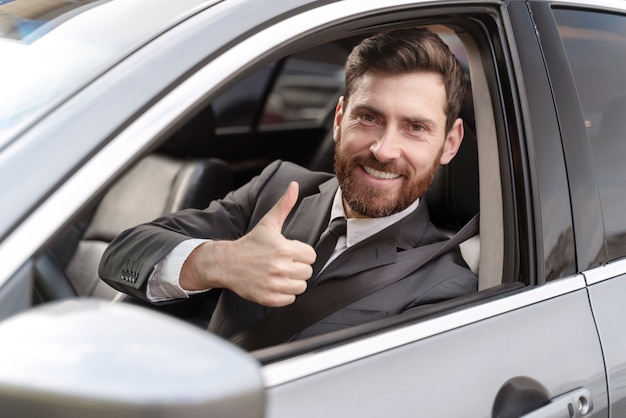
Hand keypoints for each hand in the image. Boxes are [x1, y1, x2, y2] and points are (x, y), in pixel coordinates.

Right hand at [180, 182, 316, 306]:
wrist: (227, 263)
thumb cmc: (251, 243)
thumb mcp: (268, 223)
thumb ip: (284, 205)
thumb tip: (295, 185)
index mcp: (283, 248)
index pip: (311, 256)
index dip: (301, 253)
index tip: (290, 252)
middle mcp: (280, 267)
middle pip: (308, 272)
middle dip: (298, 267)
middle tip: (284, 263)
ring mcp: (274, 284)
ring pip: (301, 287)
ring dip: (293, 281)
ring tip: (280, 273)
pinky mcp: (268, 298)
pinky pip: (291, 299)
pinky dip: (285, 294)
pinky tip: (274, 283)